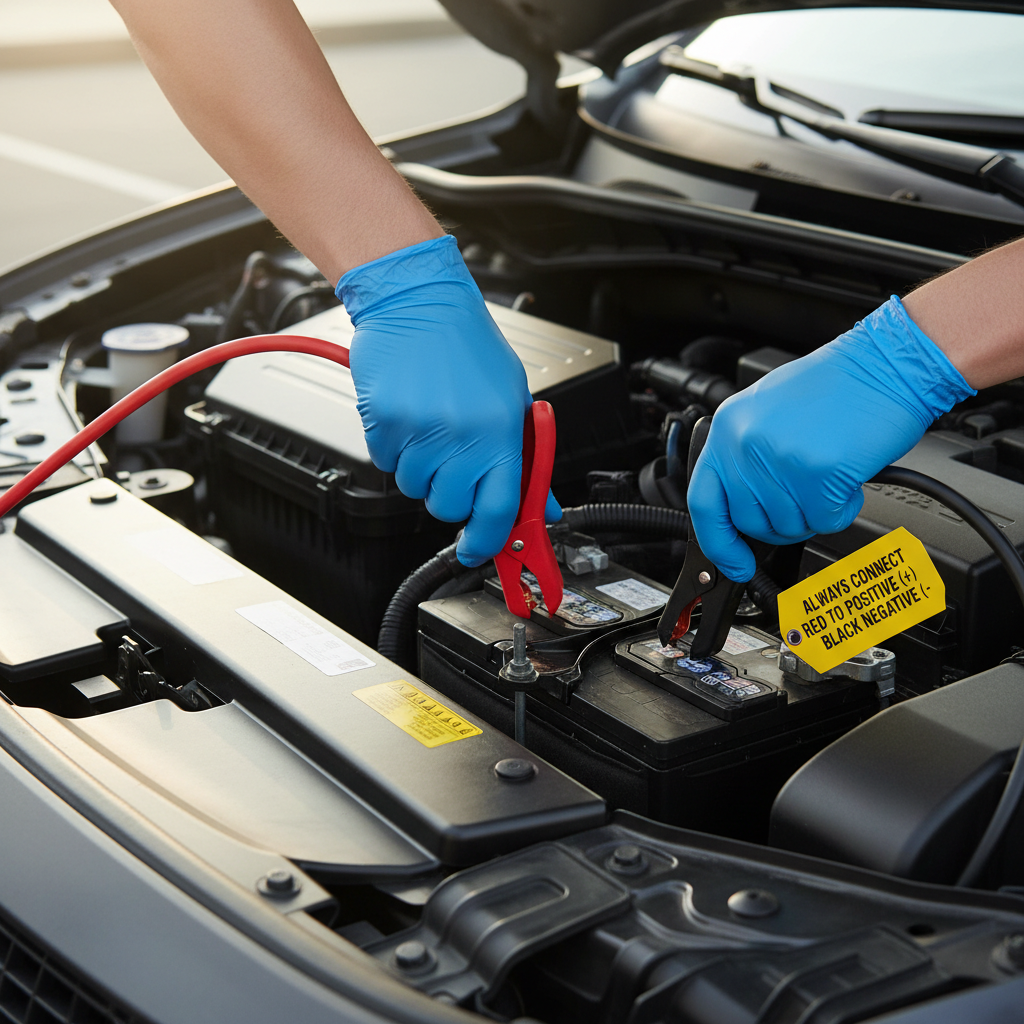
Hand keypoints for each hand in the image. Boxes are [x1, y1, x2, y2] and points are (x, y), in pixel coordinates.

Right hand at [340, 235, 559, 565]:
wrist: (418, 301)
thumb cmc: (468, 345)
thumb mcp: (514, 400)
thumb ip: (526, 458)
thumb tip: (540, 507)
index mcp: (501, 432)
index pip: (499, 510)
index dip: (488, 541)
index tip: (479, 551)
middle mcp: (461, 435)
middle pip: (448, 507)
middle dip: (449, 495)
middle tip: (452, 464)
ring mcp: (419, 430)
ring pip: (413, 486)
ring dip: (420, 468)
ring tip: (430, 427)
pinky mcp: (383, 421)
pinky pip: (385, 462)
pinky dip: (394, 448)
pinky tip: (407, 415)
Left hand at [688, 295, 974, 581]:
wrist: (886, 363)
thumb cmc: (839, 384)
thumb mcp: (769, 411)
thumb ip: (747, 456)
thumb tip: (740, 503)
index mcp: (728, 428)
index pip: (704, 503)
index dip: (718, 542)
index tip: (733, 562)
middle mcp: (746, 444)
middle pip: (751, 522)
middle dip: (783, 522)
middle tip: (807, 497)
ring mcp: (779, 460)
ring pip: (789, 525)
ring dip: (815, 511)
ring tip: (828, 473)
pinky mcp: (816, 474)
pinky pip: (825, 519)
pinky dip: (843, 508)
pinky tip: (847, 477)